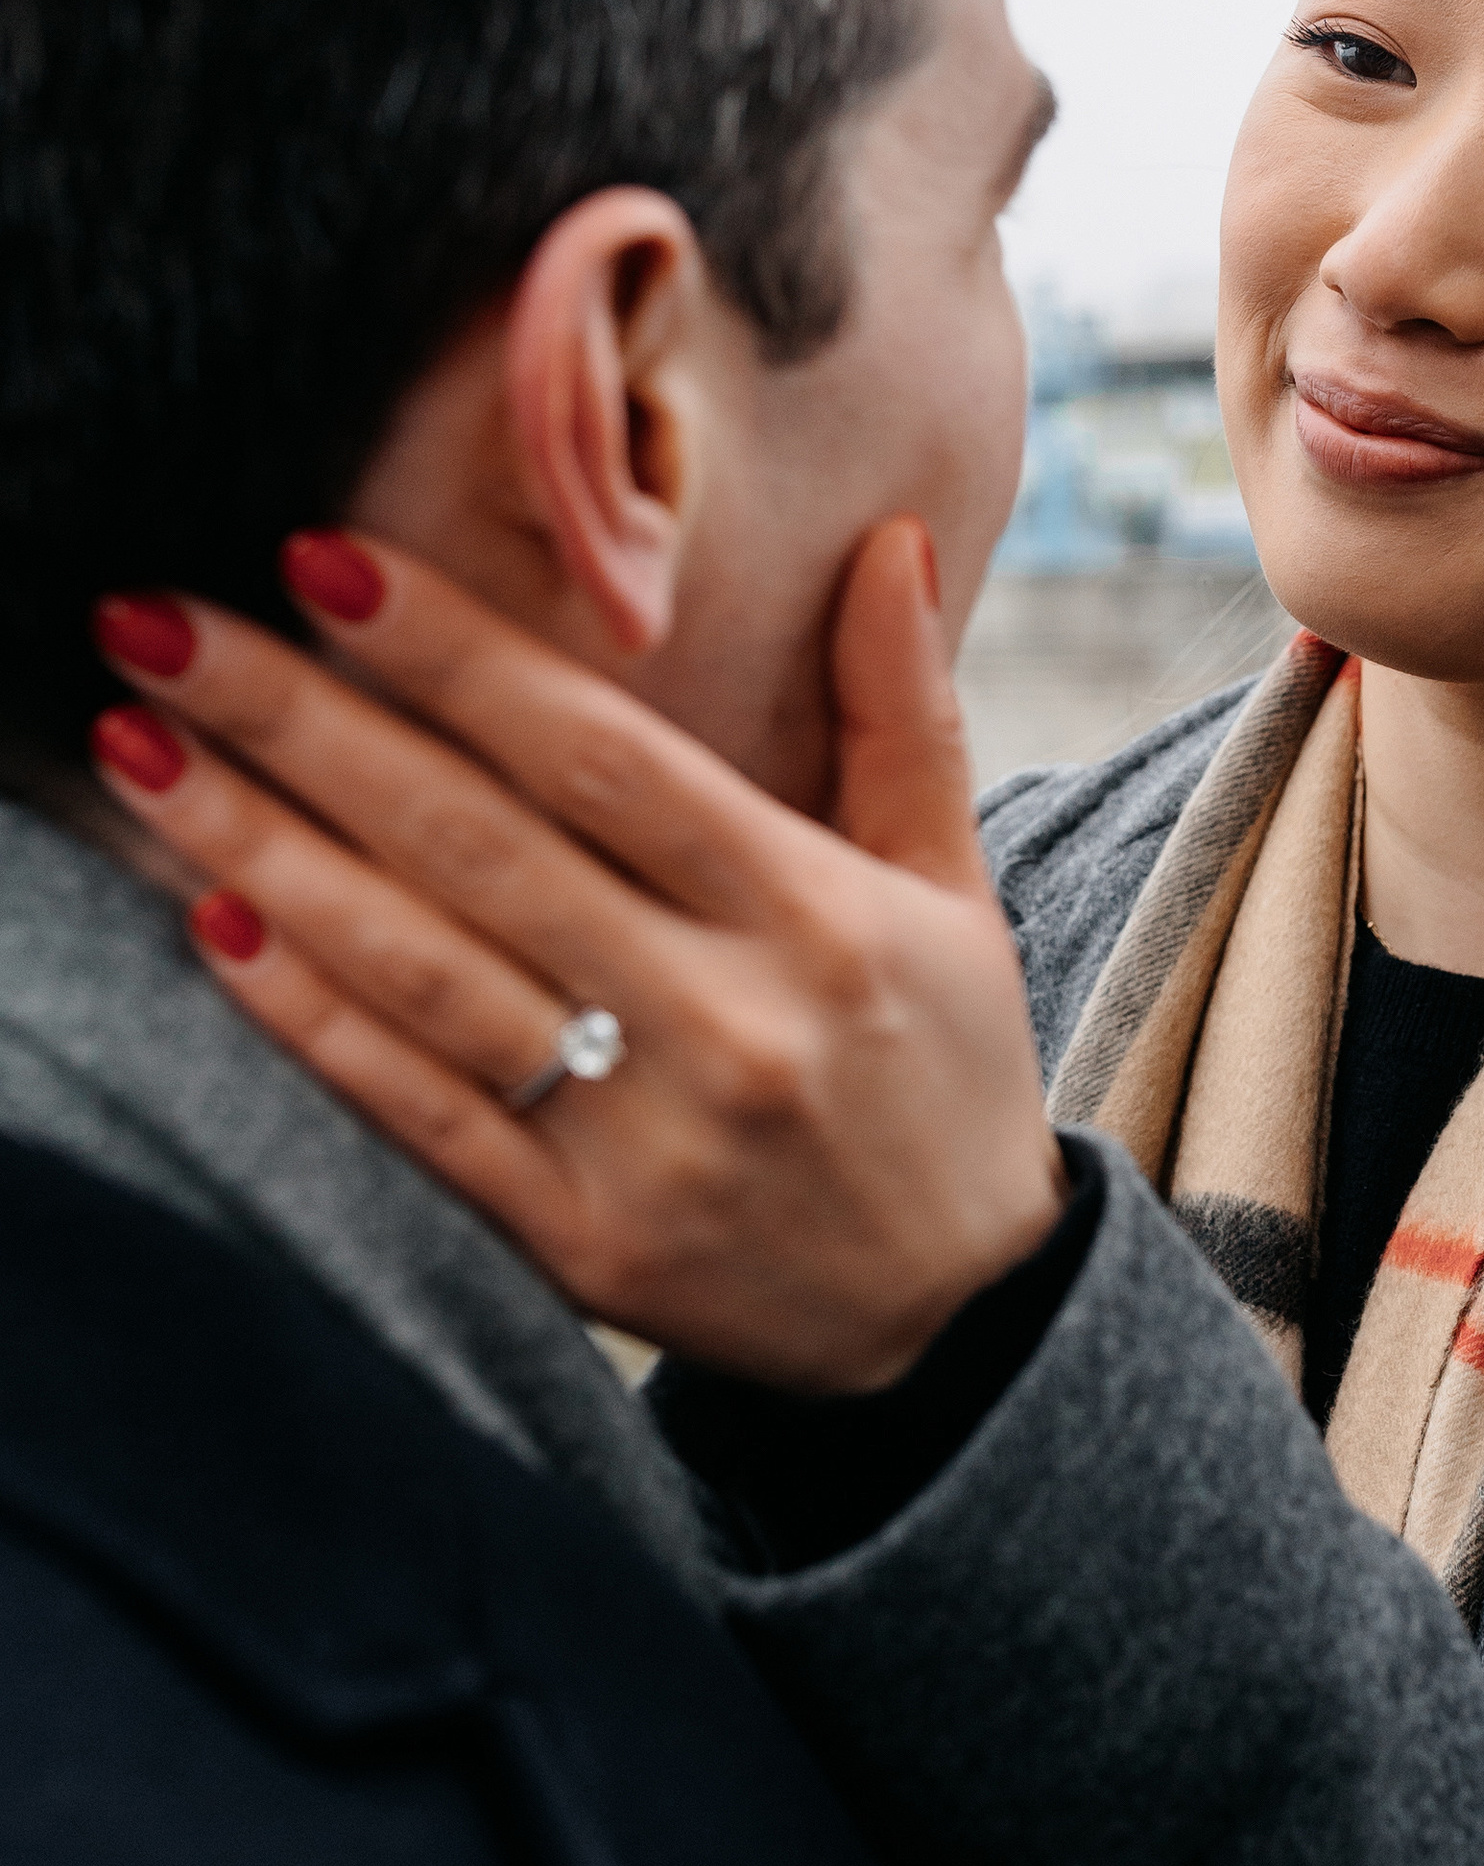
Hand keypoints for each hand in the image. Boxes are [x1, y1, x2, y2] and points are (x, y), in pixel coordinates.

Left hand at [87, 525, 1069, 1392]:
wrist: (962, 1327)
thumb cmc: (942, 1076)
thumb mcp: (951, 892)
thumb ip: (904, 716)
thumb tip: (892, 538)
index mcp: (814, 916)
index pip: (605, 757)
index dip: (456, 654)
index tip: (322, 559)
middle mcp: (728, 1022)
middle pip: (482, 845)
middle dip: (303, 722)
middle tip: (157, 625)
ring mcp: (649, 1143)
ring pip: (428, 973)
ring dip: (266, 854)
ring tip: (140, 752)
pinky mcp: (586, 1248)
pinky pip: (424, 1117)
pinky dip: (314, 1023)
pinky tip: (213, 928)